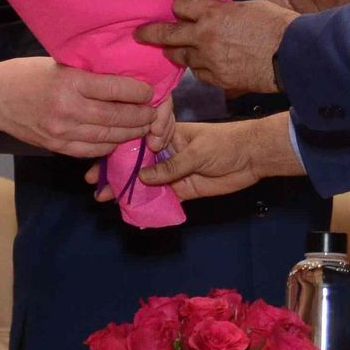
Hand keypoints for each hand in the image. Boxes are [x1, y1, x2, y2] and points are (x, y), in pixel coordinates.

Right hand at [0, 57, 154, 157]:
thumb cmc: (25, 74)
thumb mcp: (58, 64)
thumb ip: (87, 73)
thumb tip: (122, 76)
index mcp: (70, 82)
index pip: (115, 89)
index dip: (138, 92)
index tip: (149, 91)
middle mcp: (68, 109)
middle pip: (116, 117)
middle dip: (140, 117)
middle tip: (153, 113)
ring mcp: (62, 131)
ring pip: (107, 137)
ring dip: (129, 133)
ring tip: (142, 127)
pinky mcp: (57, 146)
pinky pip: (91, 150)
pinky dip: (109, 146)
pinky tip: (118, 139)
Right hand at [84, 112, 303, 201]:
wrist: (253, 157)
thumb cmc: (226, 144)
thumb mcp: (197, 152)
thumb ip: (171, 166)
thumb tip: (143, 178)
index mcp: (167, 134)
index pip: (137, 141)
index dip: (117, 150)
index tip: (100, 160)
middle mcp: (166, 153)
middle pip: (136, 163)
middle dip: (116, 173)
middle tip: (96, 185)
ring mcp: (174, 172)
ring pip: (146, 183)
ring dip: (128, 191)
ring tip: (106, 199)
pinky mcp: (184, 189)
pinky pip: (162, 198)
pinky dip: (149, 206)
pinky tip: (134, 214)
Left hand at [134, 0, 294, 93]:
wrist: (293, 56)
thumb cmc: (278, 25)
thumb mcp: (250, 7)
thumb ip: (226, 11)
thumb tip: (218, 14)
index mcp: (212, 13)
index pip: (181, 6)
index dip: (179, 7)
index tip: (179, 9)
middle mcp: (204, 37)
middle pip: (167, 34)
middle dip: (150, 33)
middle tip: (139, 34)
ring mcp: (208, 61)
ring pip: (181, 56)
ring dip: (178, 52)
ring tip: (172, 51)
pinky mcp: (218, 80)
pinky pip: (199, 73)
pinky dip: (199, 67)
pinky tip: (203, 65)